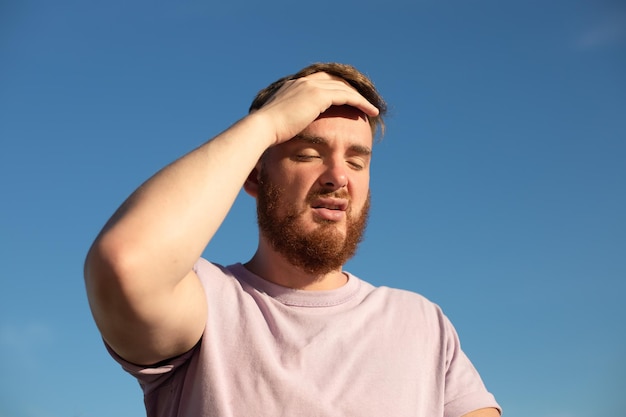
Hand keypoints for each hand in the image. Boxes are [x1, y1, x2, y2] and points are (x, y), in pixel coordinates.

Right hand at [253, 72, 379, 145]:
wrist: (264, 127)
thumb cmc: (268, 131)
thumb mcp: (278, 121)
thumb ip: (287, 119)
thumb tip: (287, 129)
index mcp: (294, 86)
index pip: (320, 81)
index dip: (335, 88)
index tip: (345, 98)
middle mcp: (304, 82)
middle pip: (335, 81)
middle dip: (350, 90)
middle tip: (362, 101)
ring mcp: (312, 87)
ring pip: (344, 88)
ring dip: (359, 98)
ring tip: (371, 108)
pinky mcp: (320, 96)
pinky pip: (348, 96)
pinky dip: (361, 103)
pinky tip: (371, 112)